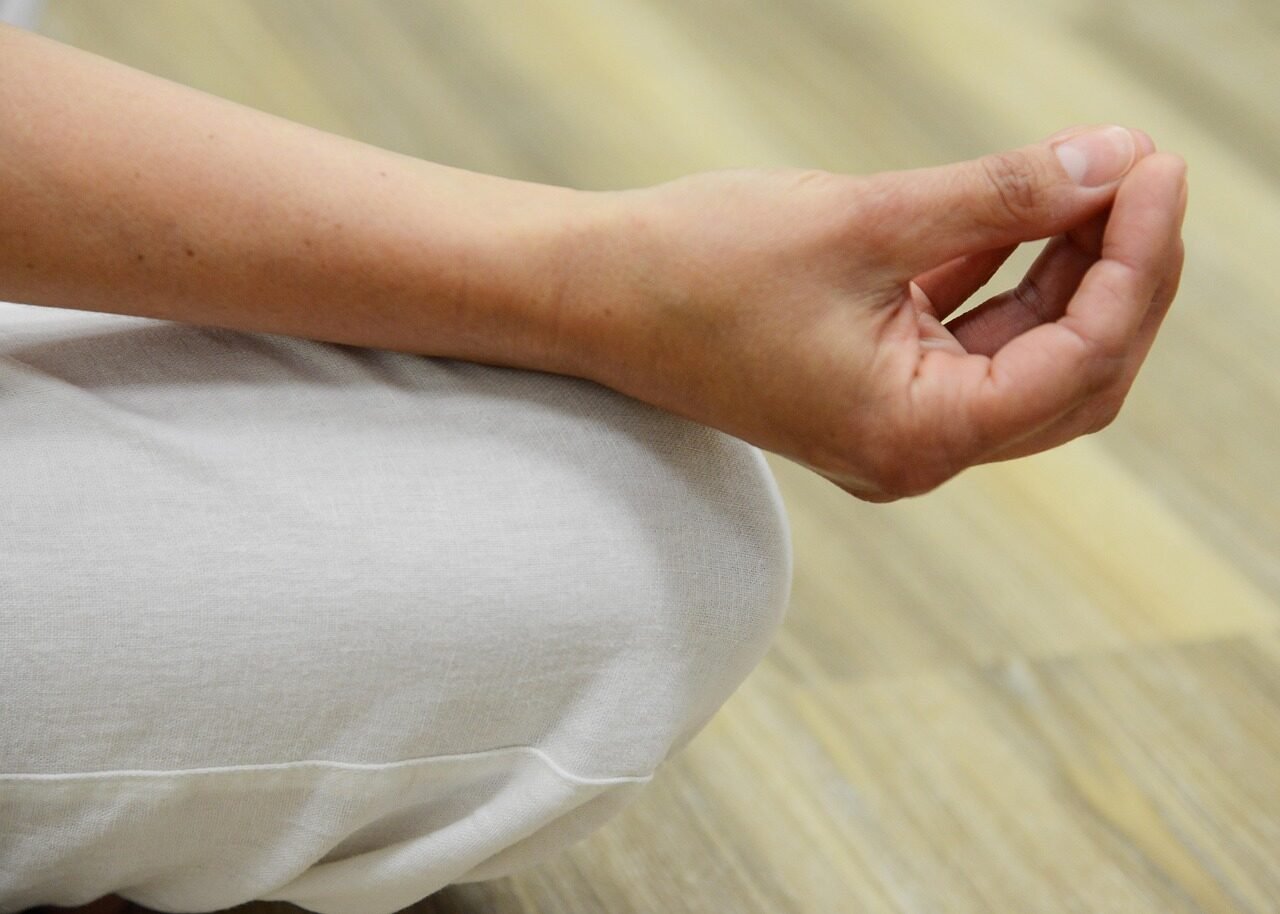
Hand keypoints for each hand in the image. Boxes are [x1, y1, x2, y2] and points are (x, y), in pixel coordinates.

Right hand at [568, 125, 1187, 500]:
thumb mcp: (865, 220)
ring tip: (1094, 176)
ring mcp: (893, 423)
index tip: (1152, 165)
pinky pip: (969, 337)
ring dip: (1067, 269)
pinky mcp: (871, 385)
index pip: (1078, 362)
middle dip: (1119, 272)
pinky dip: (1005, 274)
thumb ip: (1002, 195)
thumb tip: (1118, 157)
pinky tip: (1024, 208)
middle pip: (1071, 372)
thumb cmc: (700, 266)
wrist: (592, 293)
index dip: (1135, 262)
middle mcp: (914, 448)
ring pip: (1026, 354)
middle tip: (1141, 169)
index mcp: (915, 436)